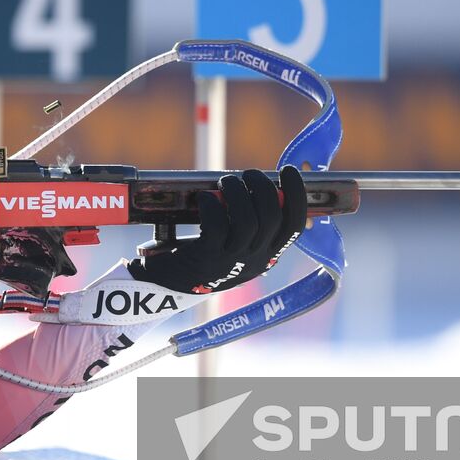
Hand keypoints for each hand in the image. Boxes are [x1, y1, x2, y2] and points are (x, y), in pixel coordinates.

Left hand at [127, 166, 306, 293]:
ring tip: (225, 183)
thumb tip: (258, 186)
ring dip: (237, 192)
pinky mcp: (206, 258)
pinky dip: (212, 204)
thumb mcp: (233, 248)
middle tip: (247, 175)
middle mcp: (254, 261)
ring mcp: (232, 261)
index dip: (297, 196)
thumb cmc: (200, 258)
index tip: (288, 171)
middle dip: (262, 186)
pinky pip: (217, 225)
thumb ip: (249, 224)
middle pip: (273, 217)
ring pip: (248, 220)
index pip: (294, 227)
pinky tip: (204, 199)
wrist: (163, 288)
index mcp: (266, 257)